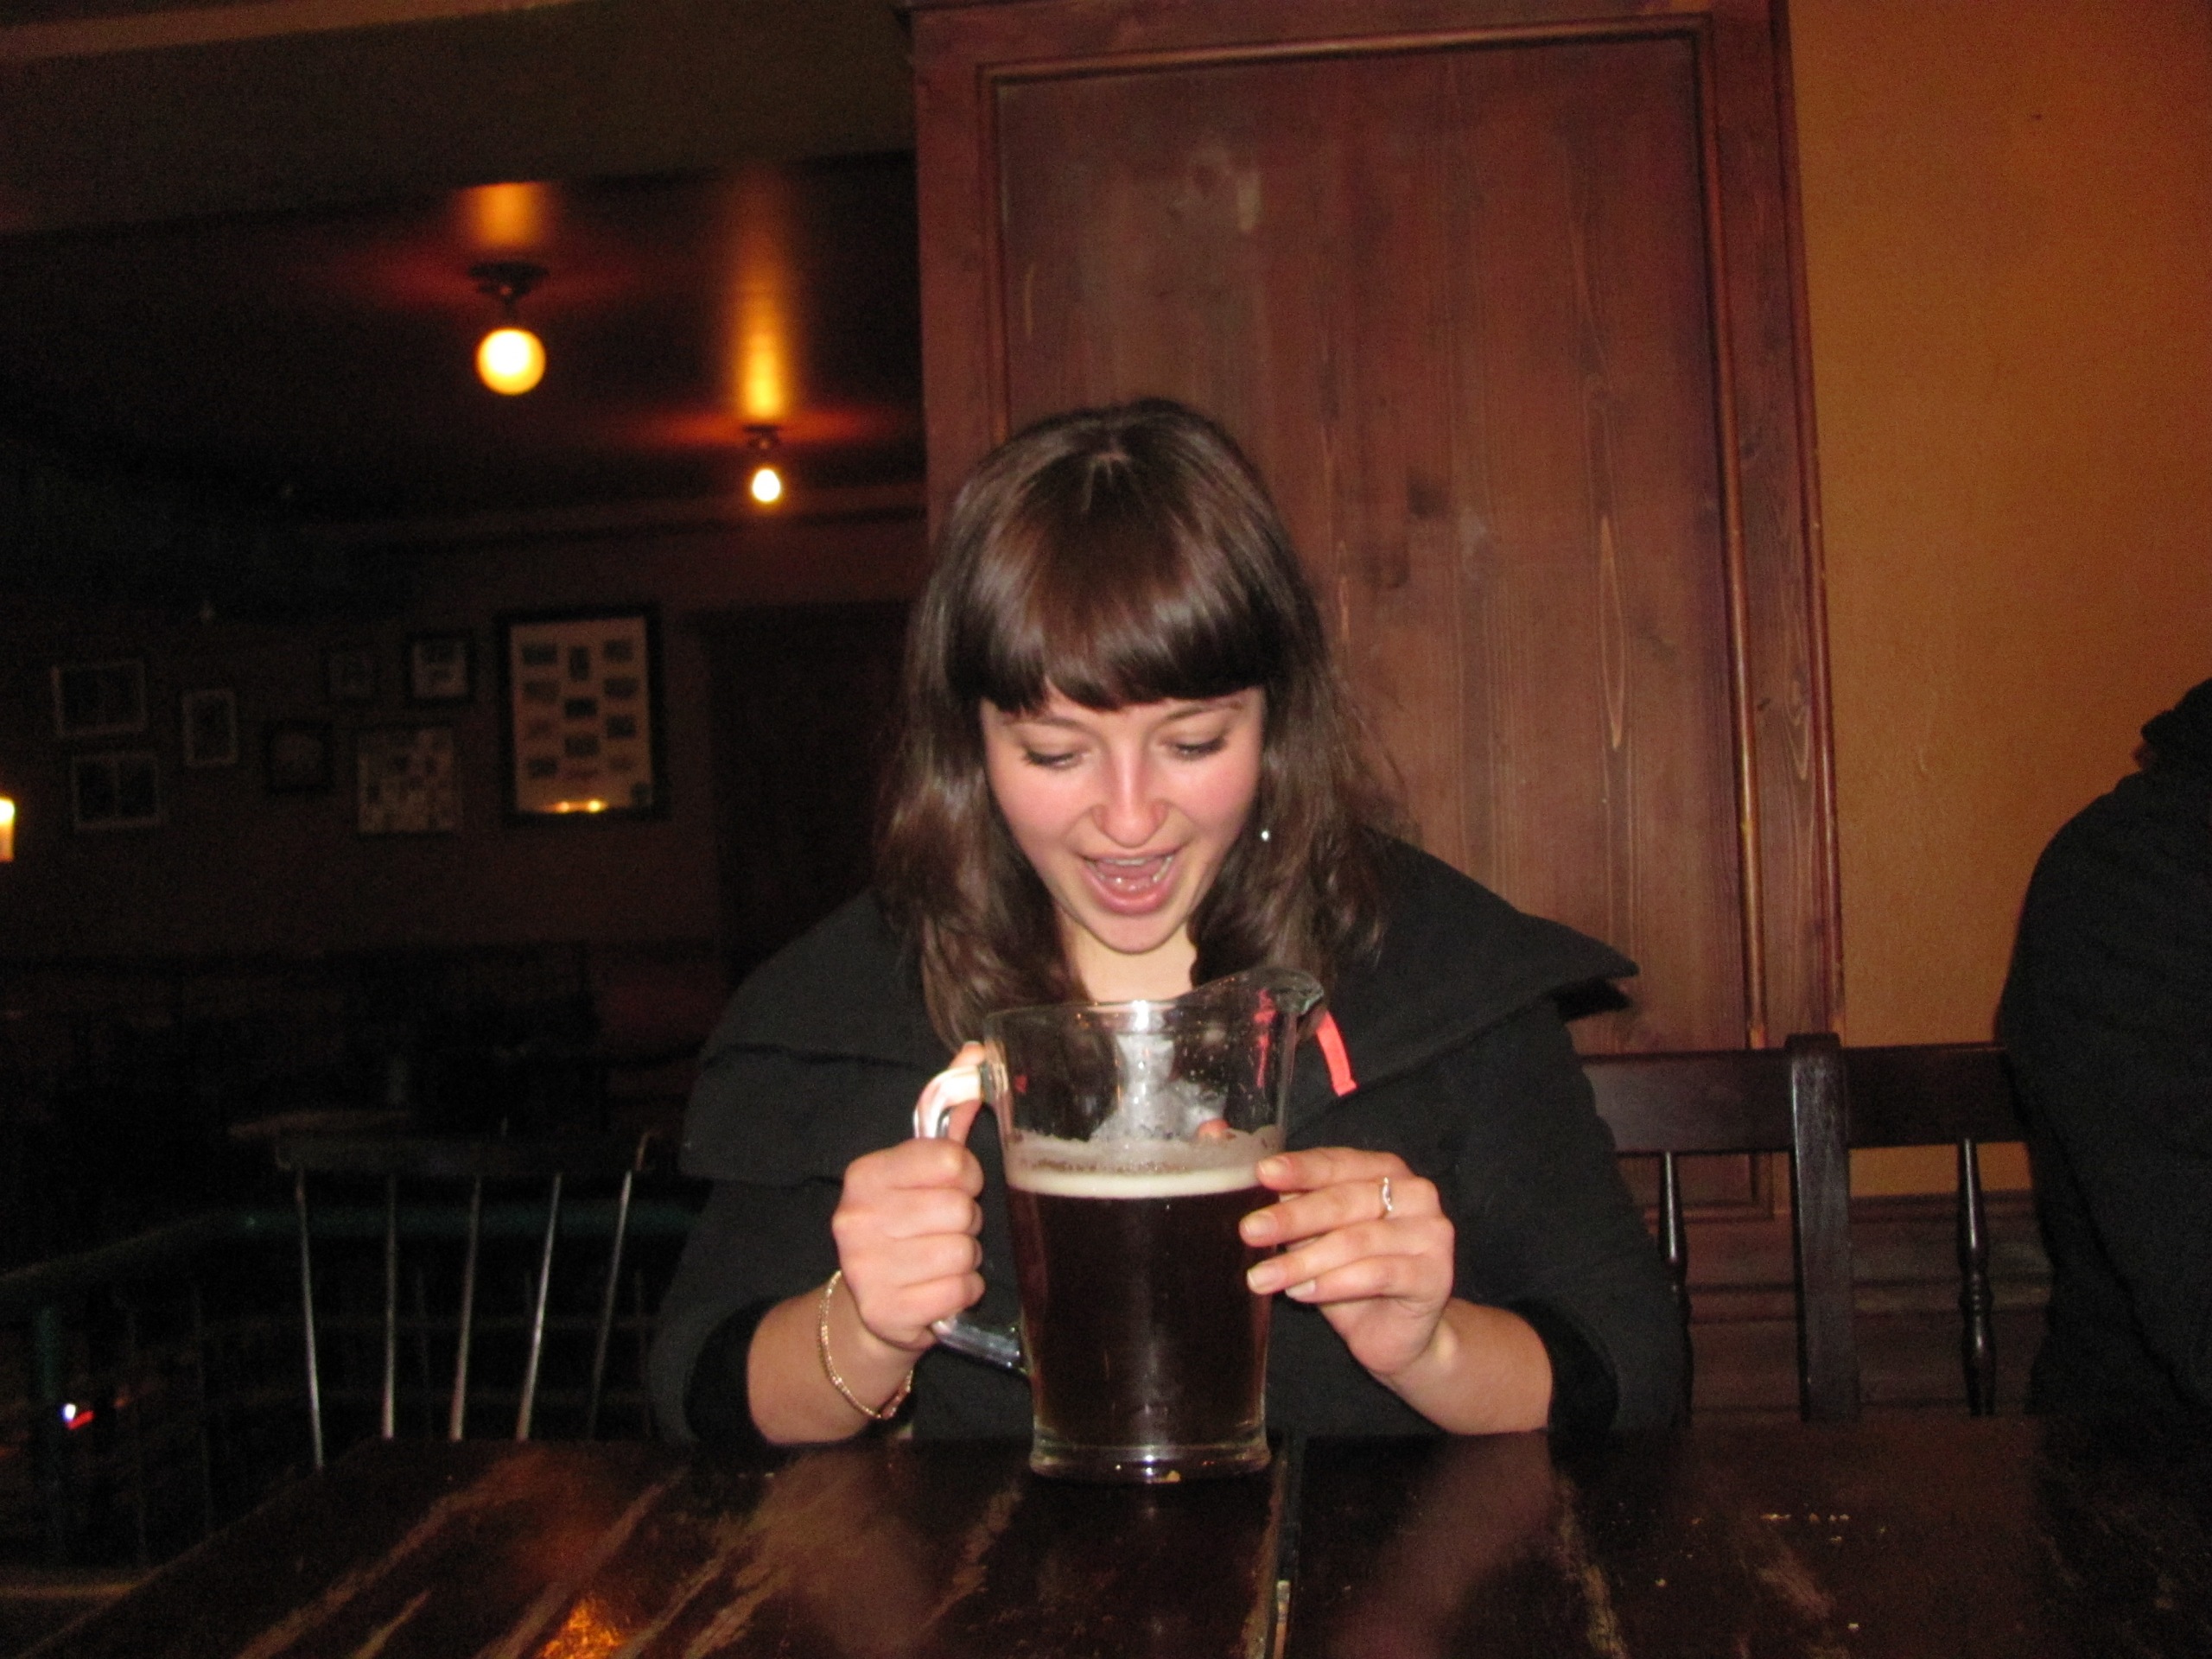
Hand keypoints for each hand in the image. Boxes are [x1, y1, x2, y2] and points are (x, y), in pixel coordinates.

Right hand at [829, 1043, 990, 1353]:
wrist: (870, 1308)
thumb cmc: (905, 1225)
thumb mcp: (919, 1170)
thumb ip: (949, 1113)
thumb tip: (978, 1055)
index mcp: (865, 1174)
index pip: (951, 1162)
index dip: (966, 1177)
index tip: (952, 1188)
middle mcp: (856, 1218)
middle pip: (961, 1210)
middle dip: (966, 1221)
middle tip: (945, 1230)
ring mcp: (866, 1269)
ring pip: (964, 1253)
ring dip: (965, 1260)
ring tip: (939, 1260)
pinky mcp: (886, 1312)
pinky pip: (961, 1291)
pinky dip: (961, 1293)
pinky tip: (937, 1291)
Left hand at [1241, 1148, 1455, 1380]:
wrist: (1396, 1334)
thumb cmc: (1350, 1275)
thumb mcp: (1312, 1234)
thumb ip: (1280, 1193)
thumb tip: (1214, 1135)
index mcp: (1384, 1170)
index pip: (1337, 1162)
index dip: (1299, 1168)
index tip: (1261, 1174)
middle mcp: (1415, 1193)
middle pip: (1343, 1200)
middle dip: (1291, 1217)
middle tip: (1249, 1232)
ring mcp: (1430, 1232)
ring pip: (1355, 1241)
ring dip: (1302, 1261)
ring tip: (1263, 1278)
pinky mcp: (1435, 1274)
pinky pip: (1376, 1275)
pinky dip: (1333, 1284)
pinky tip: (1302, 1294)